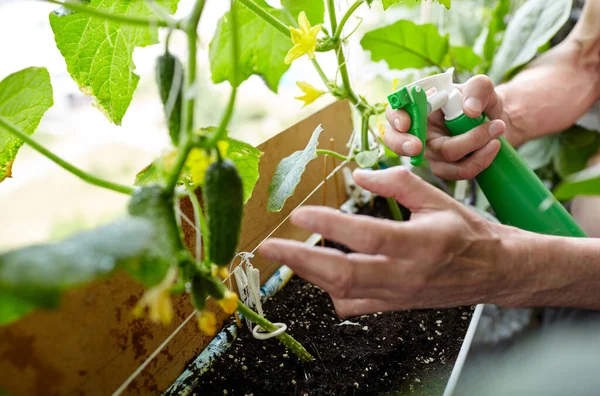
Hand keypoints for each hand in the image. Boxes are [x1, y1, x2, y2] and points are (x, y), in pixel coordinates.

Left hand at [259, 167, 528, 316]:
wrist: (494, 272)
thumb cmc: (467, 232)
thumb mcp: (437, 198)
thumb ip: (397, 182)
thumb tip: (358, 175)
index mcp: (418, 244)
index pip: (364, 235)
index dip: (328, 226)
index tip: (299, 214)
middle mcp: (404, 274)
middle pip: (342, 274)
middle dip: (299, 261)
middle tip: (269, 247)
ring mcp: (397, 295)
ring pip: (343, 292)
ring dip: (308, 274)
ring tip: (284, 256)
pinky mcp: (394, 306)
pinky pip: (354, 306)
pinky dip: (330, 291)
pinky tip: (319, 274)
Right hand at [384, 75, 509, 179]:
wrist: (497, 123)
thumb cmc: (480, 101)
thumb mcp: (482, 87)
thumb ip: (478, 88)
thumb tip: (469, 110)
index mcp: (418, 106)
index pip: (394, 112)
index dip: (395, 118)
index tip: (405, 123)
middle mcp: (418, 131)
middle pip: (396, 142)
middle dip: (403, 145)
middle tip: (416, 147)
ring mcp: (430, 152)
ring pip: (438, 159)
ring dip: (469, 146)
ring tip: (496, 128)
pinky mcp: (445, 168)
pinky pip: (457, 171)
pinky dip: (479, 160)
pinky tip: (494, 146)